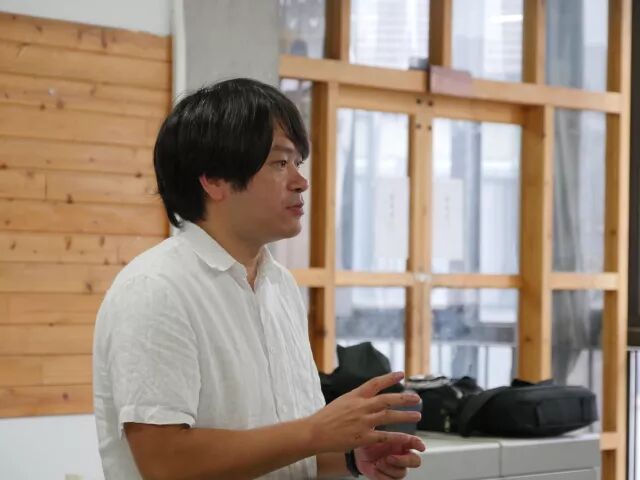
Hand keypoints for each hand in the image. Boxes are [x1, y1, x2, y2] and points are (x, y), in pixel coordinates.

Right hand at [305, 372, 421, 452]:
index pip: (375, 383)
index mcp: (355, 396)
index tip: (401, 374)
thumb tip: (367, 397)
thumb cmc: (325, 418)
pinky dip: (397, 437)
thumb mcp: (341, 401)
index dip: (389, 378)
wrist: (314, 432)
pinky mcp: (363, 437)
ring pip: (389, 416)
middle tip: (416, 398)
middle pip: (387, 399)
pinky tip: (407, 438)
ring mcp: (363, 422)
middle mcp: (361, 406)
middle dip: (404, 398)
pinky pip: (385, 436)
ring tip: (416, 416)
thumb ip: (356, 400)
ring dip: (405, 415)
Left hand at [355, 432, 424, 478]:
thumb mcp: (373, 432)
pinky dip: (382, 475)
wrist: (356, 453)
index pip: (415, 443)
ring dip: (389, 468)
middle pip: (415, 461)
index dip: (419, 444)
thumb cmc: (367, 440)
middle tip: (390, 457)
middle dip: (404, 461)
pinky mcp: (389, 477)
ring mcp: (396, 467)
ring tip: (378, 462)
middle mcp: (401, 455)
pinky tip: (375, 468)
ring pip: (402, 472)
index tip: (420, 446)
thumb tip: (385, 415)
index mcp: (401, 442)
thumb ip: (381, 427)